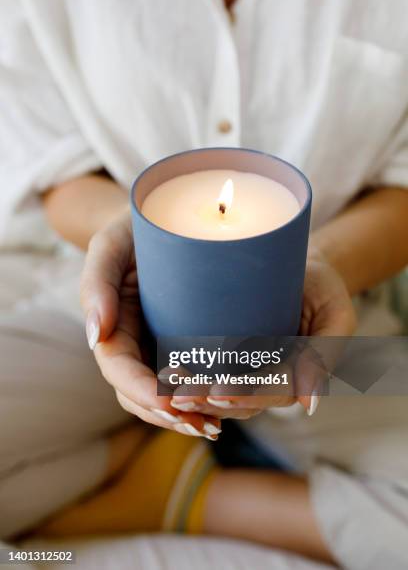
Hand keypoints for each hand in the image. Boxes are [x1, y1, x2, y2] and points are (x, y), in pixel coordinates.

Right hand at [80, 212, 220, 439]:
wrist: (165, 219)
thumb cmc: (134, 229)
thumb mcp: (111, 245)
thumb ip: (96, 282)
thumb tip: (95, 335)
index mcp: (112, 327)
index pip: (118, 369)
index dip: (141, 390)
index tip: (169, 402)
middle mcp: (135, 345)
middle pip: (140, 395)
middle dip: (168, 414)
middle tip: (203, 425)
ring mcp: (159, 349)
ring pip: (165, 398)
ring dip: (187, 417)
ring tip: (216, 426)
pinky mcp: (186, 346)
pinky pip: (191, 382)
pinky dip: (205, 401)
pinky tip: (229, 408)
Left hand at [171, 246, 356, 417]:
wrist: (300, 267)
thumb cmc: (321, 290)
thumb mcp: (334, 315)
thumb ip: (325, 355)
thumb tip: (311, 403)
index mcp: (294, 377)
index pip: (270, 393)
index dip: (245, 394)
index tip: (220, 391)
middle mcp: (265, 381)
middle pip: (237, 400)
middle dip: (208, 400)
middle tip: (178, 394)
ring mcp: (243, 371)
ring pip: (217, 395)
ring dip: (192, 394)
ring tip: (165, 385)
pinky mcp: (223, 357)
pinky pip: (205, 374)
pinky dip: (186, 377)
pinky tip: (162, 372)